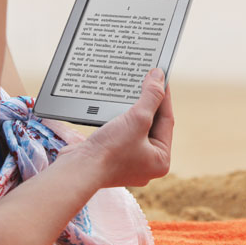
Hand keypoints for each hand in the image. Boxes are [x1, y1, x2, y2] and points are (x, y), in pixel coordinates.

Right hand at [61, 69, 173, 187]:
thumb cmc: (110, 151)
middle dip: (148, 103)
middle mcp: (147, 163)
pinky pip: (122, 132)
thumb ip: (151, 97)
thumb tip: (159, 77)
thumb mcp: (137, 119)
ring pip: (136, 128)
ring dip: (133, 110)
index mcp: (161, 160)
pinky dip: (120, 119)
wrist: (79, 168)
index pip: (167, 120)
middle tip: (147, 81)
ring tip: (132, 91)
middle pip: (152, 125)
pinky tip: (115, 107)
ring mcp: (129, 161)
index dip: (164, 96)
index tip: (160, 77)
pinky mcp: (112, 156)